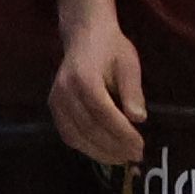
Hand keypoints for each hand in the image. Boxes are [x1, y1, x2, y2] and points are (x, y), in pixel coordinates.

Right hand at [52, 19, 148, 168]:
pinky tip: (102, 151)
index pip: (104, 115)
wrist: (84, 35)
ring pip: (77, 136)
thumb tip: (138, 119)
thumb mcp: (128, 63)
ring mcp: (56, 100)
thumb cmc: (110, 48)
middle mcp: (65, 92)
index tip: (140, 147)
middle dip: (114, 147)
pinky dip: (85, 147)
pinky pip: (68, 134)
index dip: (123, 134)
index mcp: (85, 79)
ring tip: (121, 158)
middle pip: (90, 129)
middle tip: (135, 157)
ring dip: (100, 152)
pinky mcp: (54, 106)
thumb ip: (132, 91)